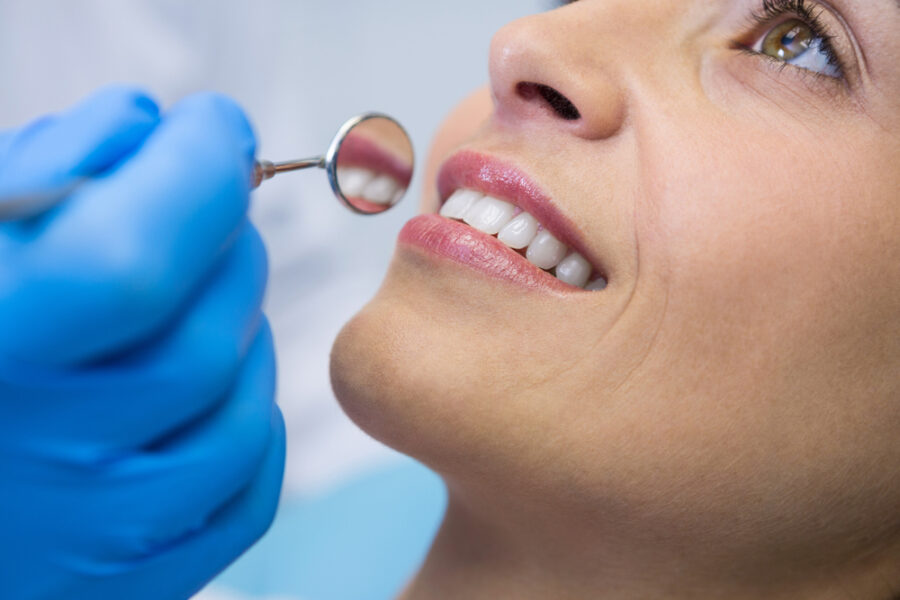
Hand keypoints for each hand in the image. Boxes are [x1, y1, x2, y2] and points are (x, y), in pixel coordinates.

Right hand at [0, 87, 285, 599]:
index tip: (216, 130)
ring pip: (244, 403)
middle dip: (224, 243)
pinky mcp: (144, 575)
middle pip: (205, 333)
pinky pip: (253, 479)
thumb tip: (160, 132)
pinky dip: (248, 411)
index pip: (130, 261)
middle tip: (201, 211)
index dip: (196, 175)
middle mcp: (44, 462)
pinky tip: (201, 383)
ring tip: (190, 298)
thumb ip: (51, 170)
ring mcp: (102, 533)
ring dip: (240, 325)